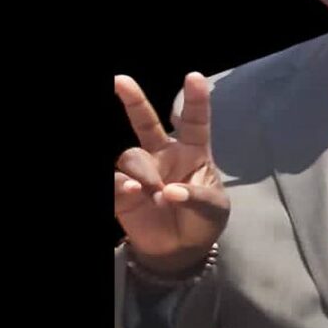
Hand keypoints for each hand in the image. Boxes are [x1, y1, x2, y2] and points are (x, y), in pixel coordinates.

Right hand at [114, 72, 229, 273]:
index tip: (195, 77)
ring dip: (140, 172)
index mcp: (193, 152)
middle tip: (120, 80)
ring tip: (152, 192)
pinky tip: (132, 192)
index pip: (194, 122)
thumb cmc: (203, 220)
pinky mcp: (123, 192)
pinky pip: (114, 180)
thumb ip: (197, 198)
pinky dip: (120, 185)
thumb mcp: (213, 209)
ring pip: (130, 156)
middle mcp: (164, 155)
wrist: (182, 250)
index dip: (196, 99)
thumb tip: (170, 192)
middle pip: (146, 122)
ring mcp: (142, 172)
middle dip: (134, 100)